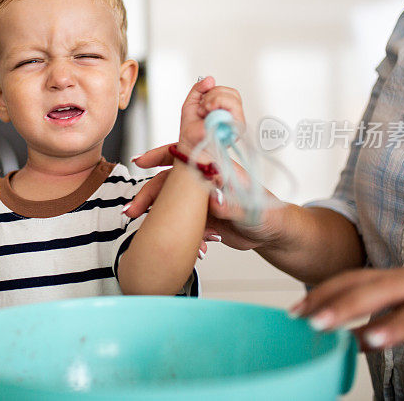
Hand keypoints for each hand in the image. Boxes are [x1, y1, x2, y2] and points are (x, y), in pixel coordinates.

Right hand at [127, 144, 285, 251]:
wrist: (271, 235)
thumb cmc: (268, 213)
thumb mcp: (253, 209)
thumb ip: (233, 204)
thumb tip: (215, 200)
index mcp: (216, 169)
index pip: (184, 156)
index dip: (161, 156)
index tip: (141, 161)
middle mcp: (204, 181)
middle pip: (168, 181)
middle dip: (148, 194)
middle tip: (132, 209)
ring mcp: (199, 200)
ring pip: (169, 203)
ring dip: (155, 215)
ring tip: (145, 230)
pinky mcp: (198, 218)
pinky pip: (180, 224)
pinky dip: (178, 235)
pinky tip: (192, 248)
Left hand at [177, 76, 245, 153]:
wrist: (189, 143)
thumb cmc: (192, 129)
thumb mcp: (192, 102)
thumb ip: (199, 88)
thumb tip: (210, 79)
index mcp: (224, 108)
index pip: (228, 91)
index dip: (213, 92)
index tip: (202, 103)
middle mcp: (232, 114)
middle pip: (232, 92)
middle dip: (212, 96)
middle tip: (203, 108)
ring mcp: (235, 120)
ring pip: (233, 98)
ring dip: (213, 101)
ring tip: (206, 112)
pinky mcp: (236, 126)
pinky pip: (233, 107)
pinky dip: (217, 106)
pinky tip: (210, 115)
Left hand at [291, 267, 403, 360]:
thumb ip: (379, 323)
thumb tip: (348, 339)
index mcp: (400, 281)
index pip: (355, 281)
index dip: (324, 294)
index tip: (296, 313)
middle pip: (382, 289)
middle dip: (347, 305)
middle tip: (317, 325)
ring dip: (398, 323)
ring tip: (371, 340)